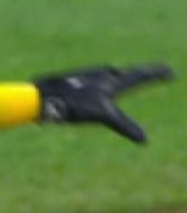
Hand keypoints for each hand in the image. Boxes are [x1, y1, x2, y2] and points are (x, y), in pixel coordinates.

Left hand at [34, 64, 175, 143]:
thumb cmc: (72, 103)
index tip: (171, 73)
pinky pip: (95, 82)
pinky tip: (97, 84)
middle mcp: (102, 75)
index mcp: (112, 80)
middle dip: (143, 74)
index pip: (140, 75)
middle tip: (155, 73)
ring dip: (122, 76)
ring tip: (128, 76)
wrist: (41, 95)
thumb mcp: (102, 115)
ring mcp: (88, 77)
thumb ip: (124, 125)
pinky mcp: (75, 82)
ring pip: (110, 75)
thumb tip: (144, 139)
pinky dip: (104, 82)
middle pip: (128, 73)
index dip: (156, 74)